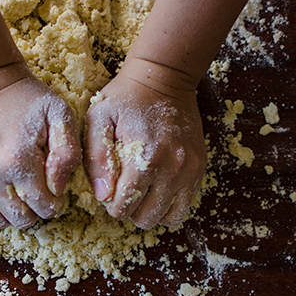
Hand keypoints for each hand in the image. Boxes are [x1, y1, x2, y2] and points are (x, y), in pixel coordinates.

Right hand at [0, 66, 80, 228]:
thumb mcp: (60, 116)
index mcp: (17, 161)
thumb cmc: (28, 99)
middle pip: (19, 219)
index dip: (55, 204)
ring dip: (12, 214)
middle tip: (38, 194)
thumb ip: (68, 154)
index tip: (55, 191)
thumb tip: (58, 189)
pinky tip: (0, 191)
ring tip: (19, 194)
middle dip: (35, 212)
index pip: (44, 207)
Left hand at [85, 59, 206, 228]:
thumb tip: (103, 195)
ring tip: (141, 191)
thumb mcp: (99, 119)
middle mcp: (172, 169)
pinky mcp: (199, 168)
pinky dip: (169, 204)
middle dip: (130, 210)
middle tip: (123, 189)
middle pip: (146, 218)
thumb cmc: (126, 97)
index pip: (123, 208)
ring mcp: (189, 170)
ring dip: (151, 211)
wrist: (164, 77)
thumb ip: (97, 159)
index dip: (110, 203)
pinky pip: (185, 204)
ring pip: (170, 217)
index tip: (108, 188)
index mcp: (145, 159)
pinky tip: (156, 187)